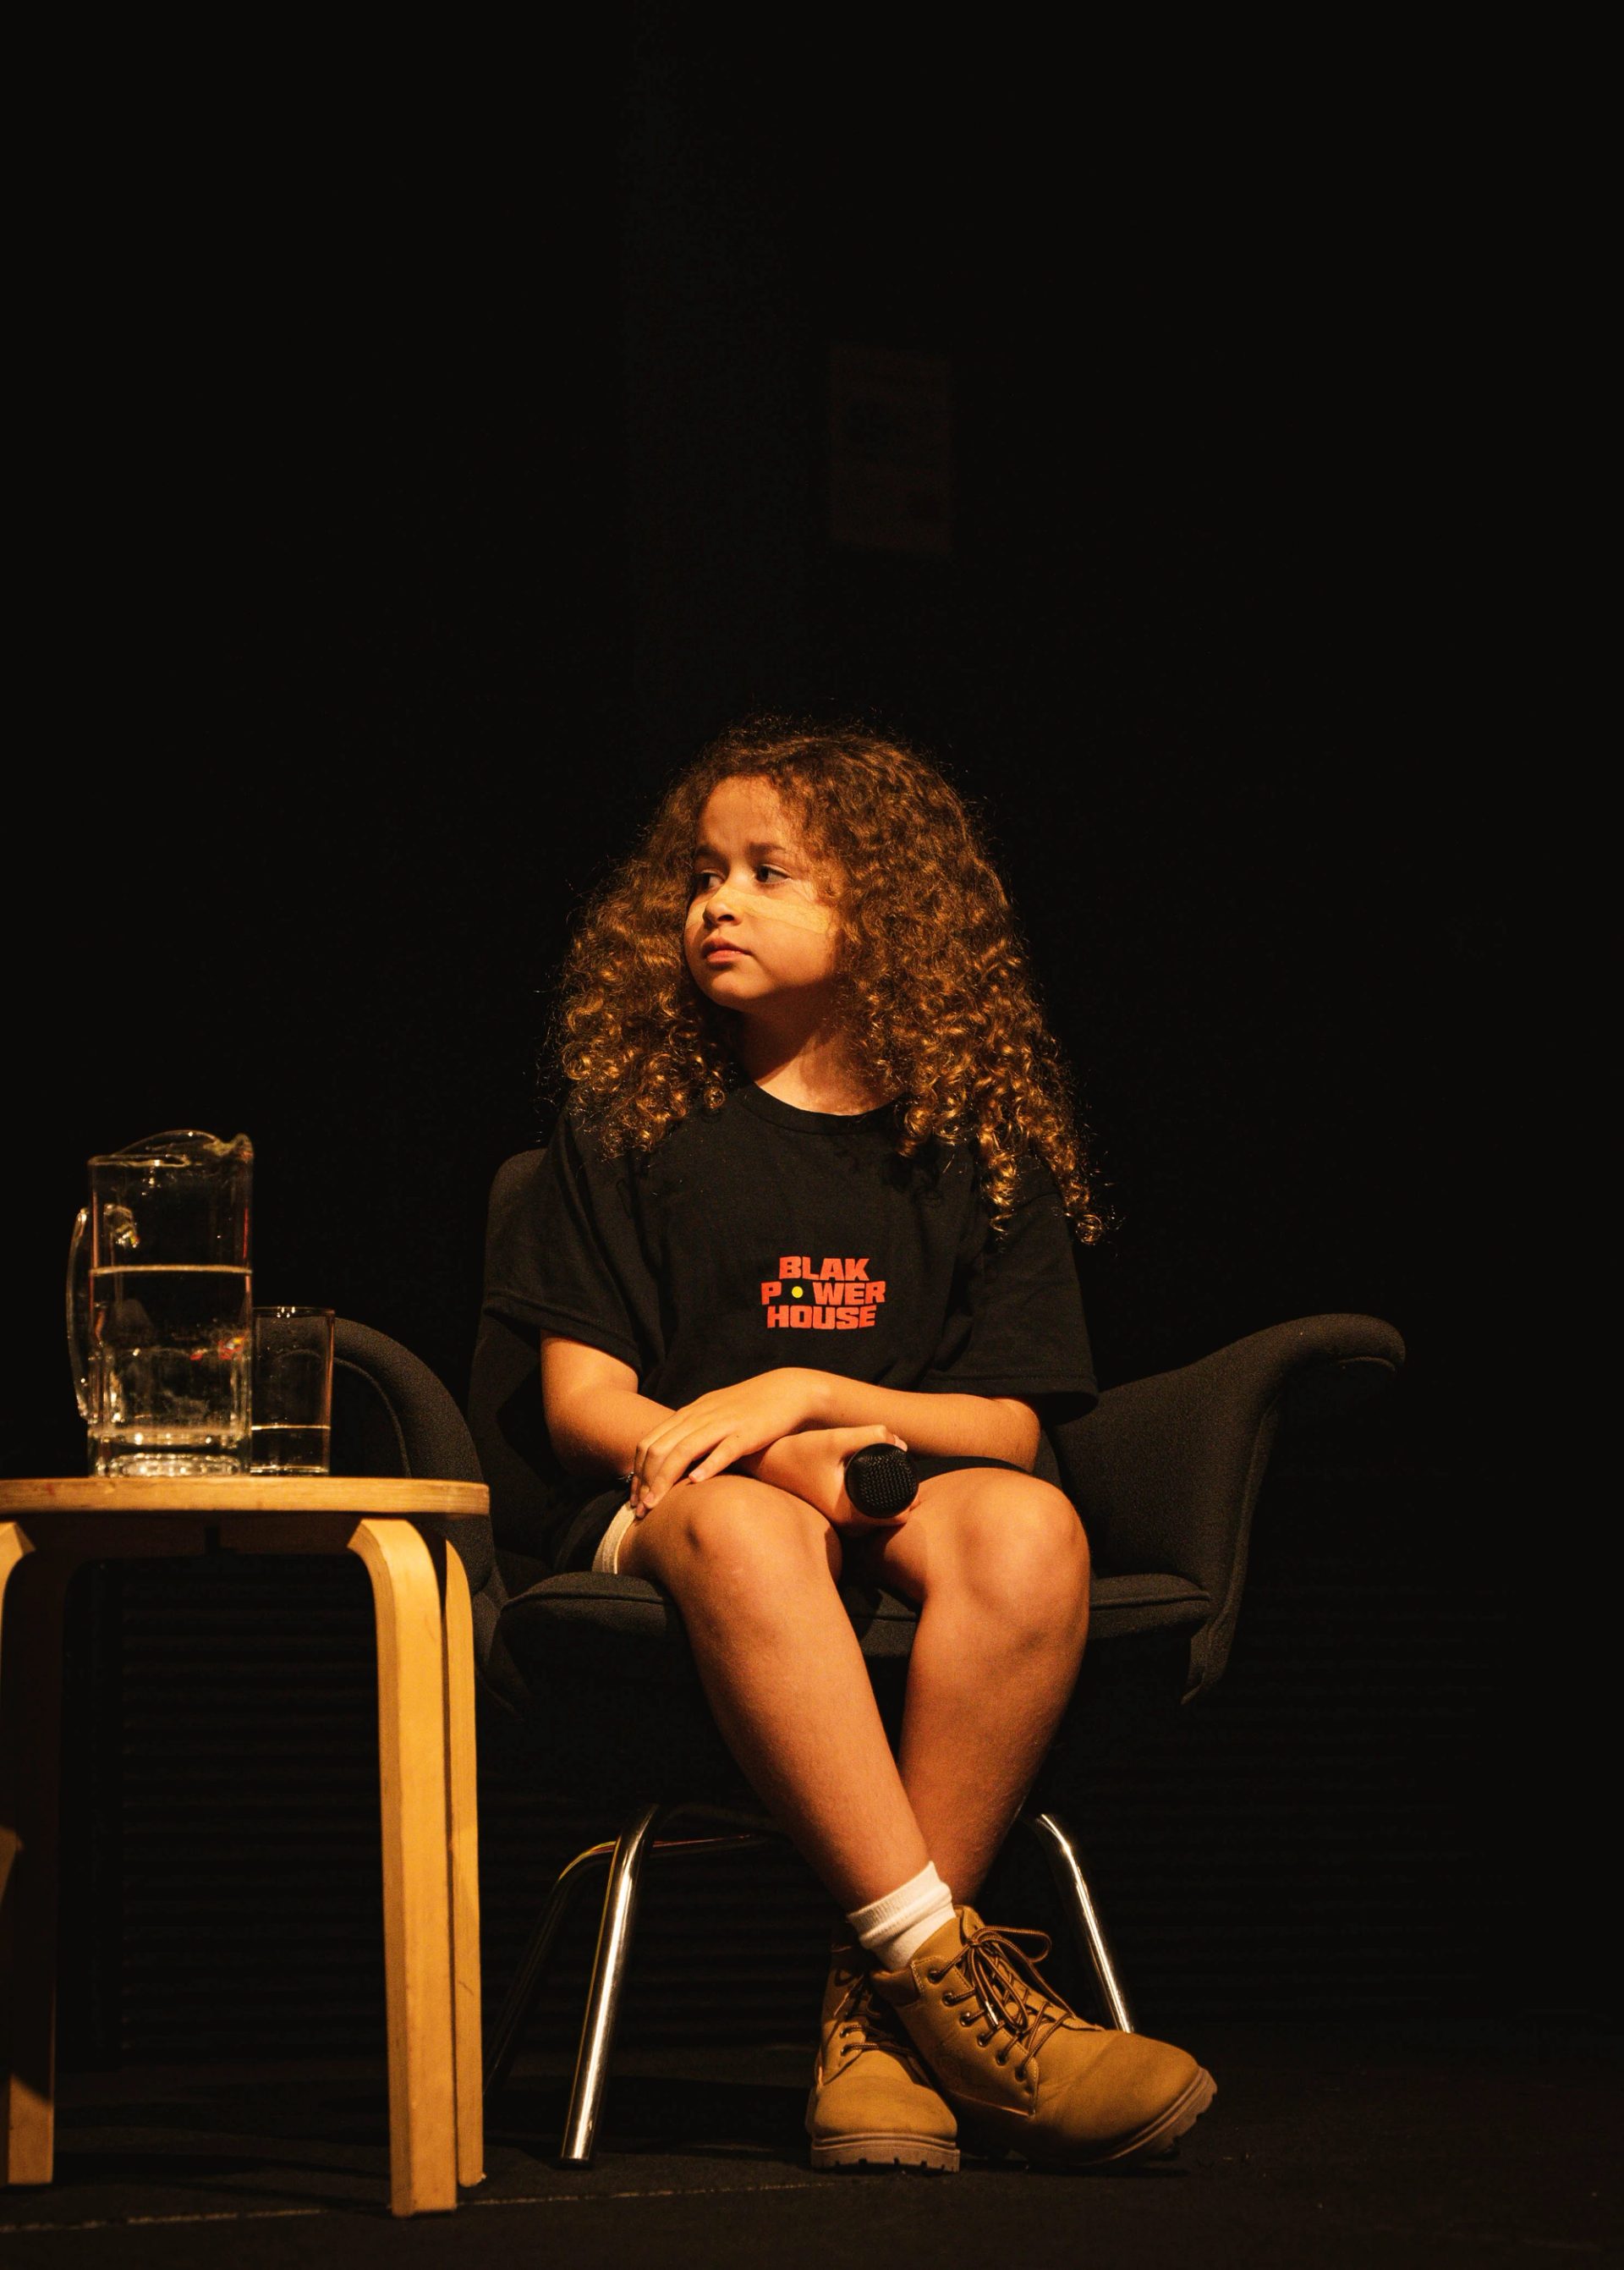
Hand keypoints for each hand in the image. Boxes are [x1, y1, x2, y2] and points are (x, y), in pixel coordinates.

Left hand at [629, 1369, 825, 1510]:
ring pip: (684, 1450)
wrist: (786, 1391)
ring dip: (666, 1479)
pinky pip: (725, 1448)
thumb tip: (669, 1463)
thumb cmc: (748, 1410)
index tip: (635, 1499)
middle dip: (646, 1481)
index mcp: (689, 1414)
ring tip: (656, 1504)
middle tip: (641, 1510)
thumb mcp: (711, 1417)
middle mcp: (700, 1417)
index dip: (637, 1473)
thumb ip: (690, 1434)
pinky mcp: (748, 1432)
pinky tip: (697, 1482)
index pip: (650, 1443)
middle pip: (661, 1449)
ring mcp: (723, 1423)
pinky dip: (709, 1464)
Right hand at [746, 1425, 916, 1531]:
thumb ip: (868, 1436)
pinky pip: (863, 1512)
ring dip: (888, 1500)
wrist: (764, 1463)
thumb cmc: (796, 1453)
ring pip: (875, 1516)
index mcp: (848, 1514)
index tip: (915, 1480)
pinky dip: (873, 1501)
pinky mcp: (833, 1512)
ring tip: (893, 1472)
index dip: (911, 1499)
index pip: (897, 1518)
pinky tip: (874, 1479)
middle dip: (902, 1498)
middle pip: (889, 1518)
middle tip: (908, 1473)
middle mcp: (844, 1524)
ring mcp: (837, 1521)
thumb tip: (898, 1440)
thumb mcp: (834, 1441)